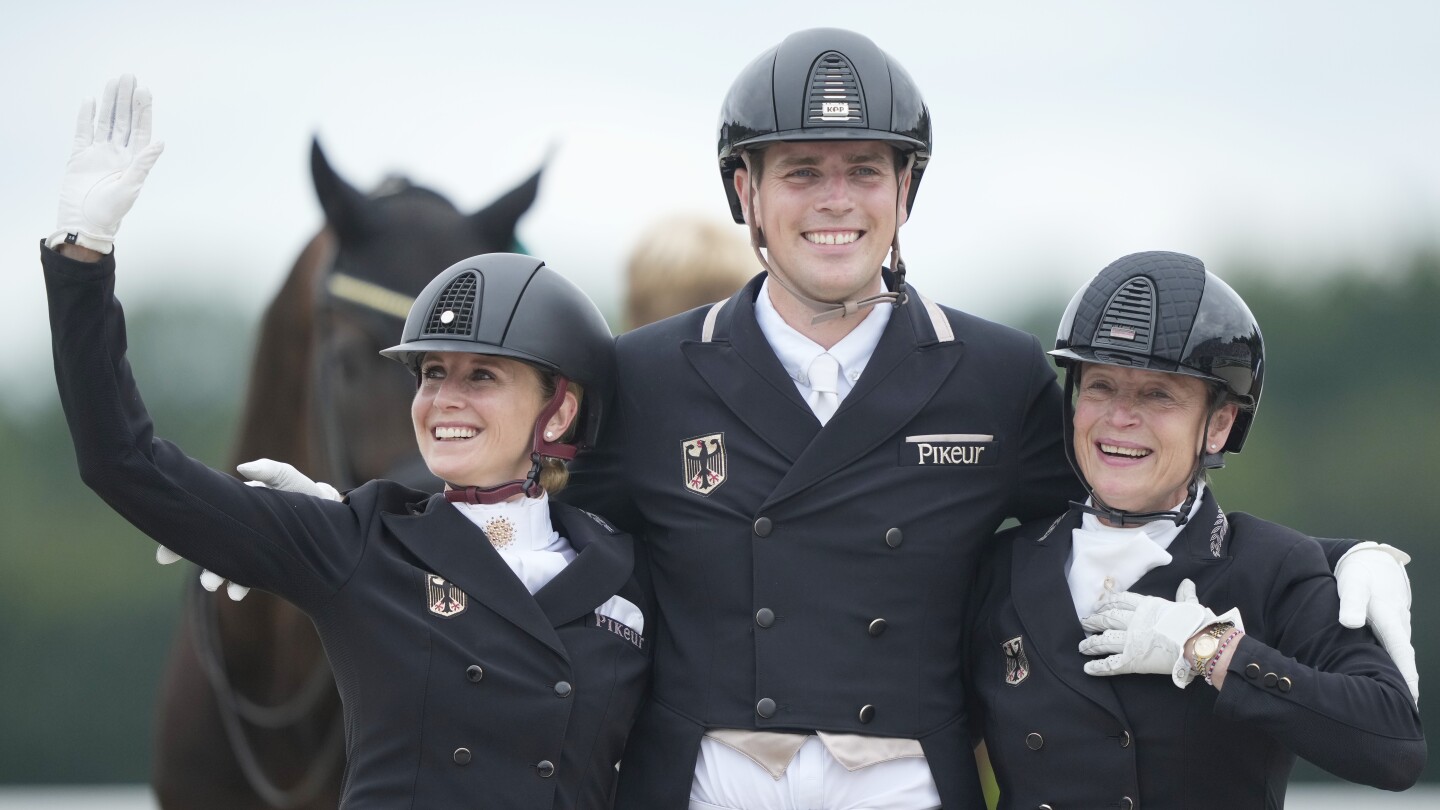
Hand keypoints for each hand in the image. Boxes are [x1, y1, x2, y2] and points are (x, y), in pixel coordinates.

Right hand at [51, 74, 164, 253]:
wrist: (84, 222)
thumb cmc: (112, 210)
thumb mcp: (131, 186)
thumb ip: (144, 162)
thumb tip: (160, 142)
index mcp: (134, 160)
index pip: (140, 130)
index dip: (143, 111)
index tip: (144, 91)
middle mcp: (118, 153)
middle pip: (123, 120)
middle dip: (126, 99)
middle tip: (128, 77)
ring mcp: (99, 152)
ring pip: (105, 121)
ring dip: (109, 102)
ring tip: (113, 82)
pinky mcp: (80, 155)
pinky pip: (84, 131)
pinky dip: (86, 116)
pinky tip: (91, 100)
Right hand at [152, 460, 339, 601]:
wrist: (334, 518)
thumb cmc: (307, 495)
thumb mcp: (289, 479)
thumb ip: (270, 471)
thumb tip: (242, 468)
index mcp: (241, 512)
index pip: (206, 524)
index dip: (182, 540)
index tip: (163, 556)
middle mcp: (244, 534)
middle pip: (213, 550)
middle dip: (199, 563)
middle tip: (192, 572)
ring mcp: (256, 552)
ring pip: (229, 567)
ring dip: (218, 576)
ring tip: (212, 584)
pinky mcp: (271, 567)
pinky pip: (251, 578)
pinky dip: (241, 586)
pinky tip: (237, 593)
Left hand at [1079, 579, 1222, 686]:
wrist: (1197, 644)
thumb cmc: (1196, 624)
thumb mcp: (1189, 605)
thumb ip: (1184, 595)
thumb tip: (1187, 583)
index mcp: (1147, 606)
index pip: (1122, 600)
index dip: (1108, 602)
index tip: (1099, 605)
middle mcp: (1134, 621)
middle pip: (1108, 619)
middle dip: (1094, 621)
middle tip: (1084, 623)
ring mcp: (1130, 641)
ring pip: (1104, 640)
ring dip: (1091, 644)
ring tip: (1082, 646)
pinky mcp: (1131, 660)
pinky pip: (1110, 664)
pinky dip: (1098, 667)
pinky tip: (1087, 668)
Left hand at [1336, 542, 1417, 704]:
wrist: (1372, 562)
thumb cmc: (1360, 575)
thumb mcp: (1353, 584)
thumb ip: (1352, 603)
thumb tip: (1350, 623)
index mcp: (1390, 620)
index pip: (1401, 653)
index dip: (1406, 676)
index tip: (1412, 699)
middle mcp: (1397, 627)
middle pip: (1403, 660)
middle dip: (1406, 685)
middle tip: (1405, 714)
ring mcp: (1395, 629)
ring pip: (1397, 656)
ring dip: (1397, 677)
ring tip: (1393, 705)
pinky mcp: (1388, 630)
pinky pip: (1391, 651)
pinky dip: (1390, 666)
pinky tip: (1382, 681)